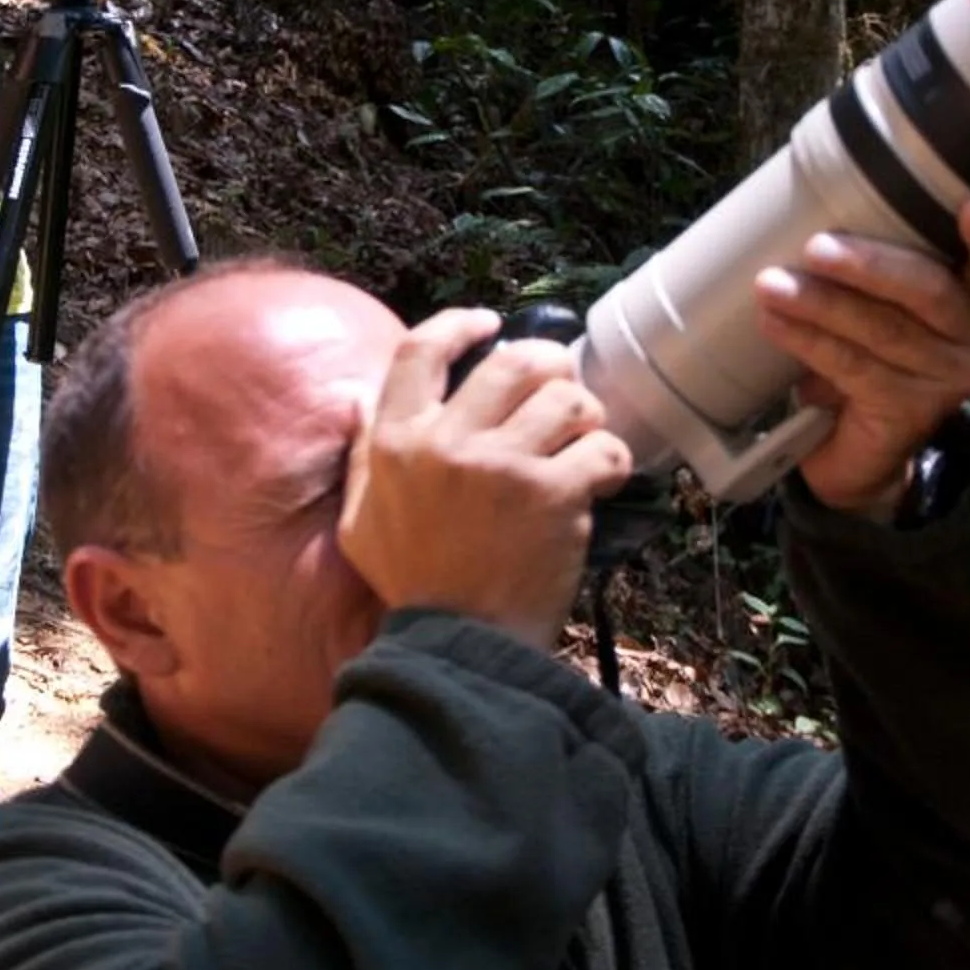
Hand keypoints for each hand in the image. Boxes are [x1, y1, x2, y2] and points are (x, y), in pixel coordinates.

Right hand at [338, 310, 634, 651]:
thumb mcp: (359, 521)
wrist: (459, 646)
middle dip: (548, 367)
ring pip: (567, 399)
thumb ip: (361, 457)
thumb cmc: (413, 584)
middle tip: (560, 387)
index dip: (460, 325)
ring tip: (583, 437)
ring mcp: (504, 467)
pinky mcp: (554, 495)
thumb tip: (358, 398)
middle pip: (513, 362)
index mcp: (396, 442)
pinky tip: (601, 478)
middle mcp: (448, 443)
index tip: (490, 323)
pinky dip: (611, 460)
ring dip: (585, 415)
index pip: (421, 351)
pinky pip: (603, 448)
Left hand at [758, 199, 969, 517]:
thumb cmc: (860, 355)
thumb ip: (860, 265)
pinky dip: (811, 342)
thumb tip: (794, 219)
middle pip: (933, 291)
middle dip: (871, 266)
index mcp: (968, 295)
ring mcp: (946, 378)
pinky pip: (857, 368)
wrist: (854, 450)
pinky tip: (776, 325)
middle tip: (816, 249)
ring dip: (823, 303)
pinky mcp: (912, 412)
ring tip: (772, 286)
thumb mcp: (867, 303)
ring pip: (885, 330)